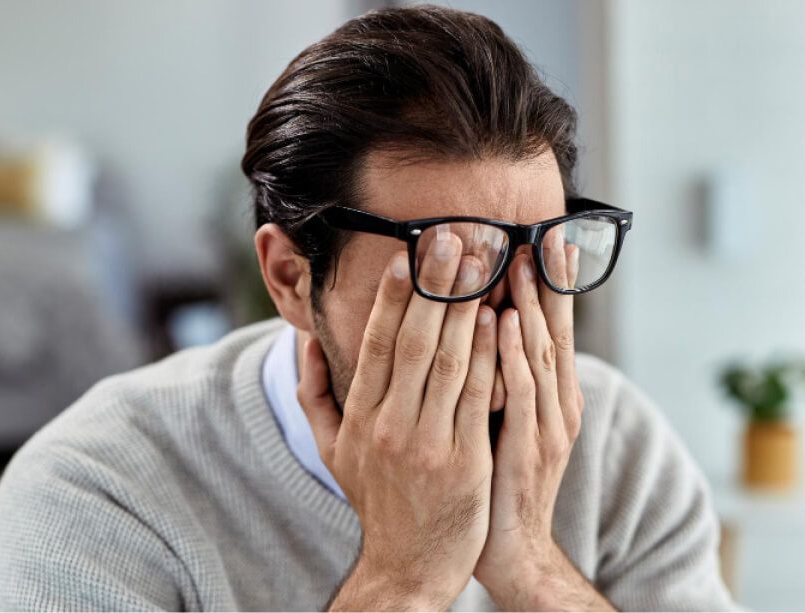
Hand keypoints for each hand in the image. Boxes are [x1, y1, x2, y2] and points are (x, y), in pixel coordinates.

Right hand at [298, 236, 498, 610]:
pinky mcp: (466, 461)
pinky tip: (500, 320)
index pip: (377, 344)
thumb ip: (314, 393)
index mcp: (359, 418)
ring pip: (449, 362)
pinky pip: (479, 397)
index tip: (407, 254)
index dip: (393, 296)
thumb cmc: (376, 500)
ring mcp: (428, 444)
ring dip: (467, 307)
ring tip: (483, 264)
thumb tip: (303, 340)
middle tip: (455, 238)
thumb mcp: (332, 450)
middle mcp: (389, 426)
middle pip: (414, 342)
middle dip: (436, 285)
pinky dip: (490, 355)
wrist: (408, 567)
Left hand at [474, 230, 613, 610]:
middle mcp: (559, 405)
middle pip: (556, 332)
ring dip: (530, 306)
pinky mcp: (530, 448)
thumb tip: (486, 328)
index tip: (547, 240)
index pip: (554, 329)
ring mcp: (549, 427)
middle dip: (550, 282)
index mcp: (553, 396)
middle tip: (542, 234)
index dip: (553, 285)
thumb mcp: (505, 420)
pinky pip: (520, 393)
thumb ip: (502, 376)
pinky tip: (502, 323)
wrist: (511, 547)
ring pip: (539, 355)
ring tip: (520, 262)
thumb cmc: (498, 479)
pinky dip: (512, 355)